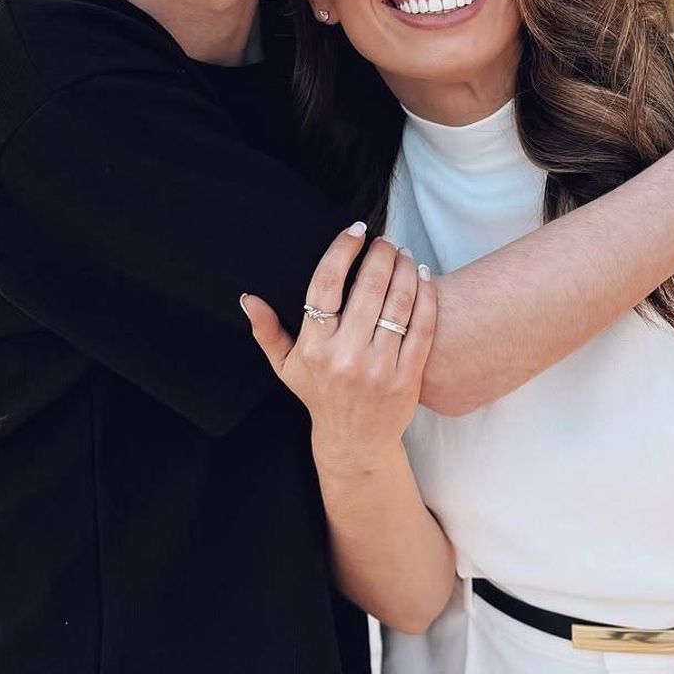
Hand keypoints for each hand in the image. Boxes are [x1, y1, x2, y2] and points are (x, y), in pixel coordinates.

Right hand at [241, 225, 436, 470]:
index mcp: (314, 348)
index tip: (356, 232)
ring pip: (398, 303)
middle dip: (380, 254)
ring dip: (404, 269)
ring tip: (403, 254)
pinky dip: (426, 296)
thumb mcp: (285, 367)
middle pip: (368, 287)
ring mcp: (380, 367)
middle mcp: (346, 356)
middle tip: (385, 241)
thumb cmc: (319, 396)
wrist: (355, 442)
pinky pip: (423, 326)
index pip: (326, 286)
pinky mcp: (408, 377)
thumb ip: (266, 331)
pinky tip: (423, 277)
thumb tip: (247, 298)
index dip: (343, 251)